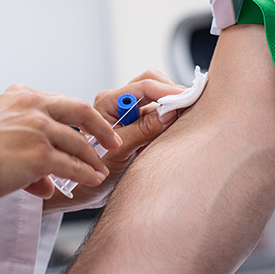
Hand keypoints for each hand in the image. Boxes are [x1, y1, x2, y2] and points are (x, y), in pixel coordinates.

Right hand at [0, 84, 121, 199]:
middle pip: (80, 110)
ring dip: (93, 158)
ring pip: (78, 142)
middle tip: (112, 139)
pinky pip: (72, 165)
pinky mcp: (38, 154)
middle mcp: (32, 106)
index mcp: (20, 95)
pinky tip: (92, 179)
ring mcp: (37, 129)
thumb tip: (46, 181)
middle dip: (100, 126)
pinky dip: (86, 173)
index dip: (79, 116)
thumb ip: (24, 148)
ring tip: (100, 169)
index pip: (60, 102)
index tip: (90, 126)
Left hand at [43, 70, 185, 211]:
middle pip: (152, 83)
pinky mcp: (138, 124)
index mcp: (108, 102)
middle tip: (191, 104)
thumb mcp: (119, 152)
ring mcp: (128, 112)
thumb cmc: (92, 171)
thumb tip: (169, 112)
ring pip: (157, 98)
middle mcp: (118, 103)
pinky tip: (177, 128)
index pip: (144, 86)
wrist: (84, 190)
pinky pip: (158, 114)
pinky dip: (170, 118)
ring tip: (186, 118)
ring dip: (172, 105)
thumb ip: (143, 130)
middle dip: (172, 92)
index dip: (168, 91)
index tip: (187, 99)